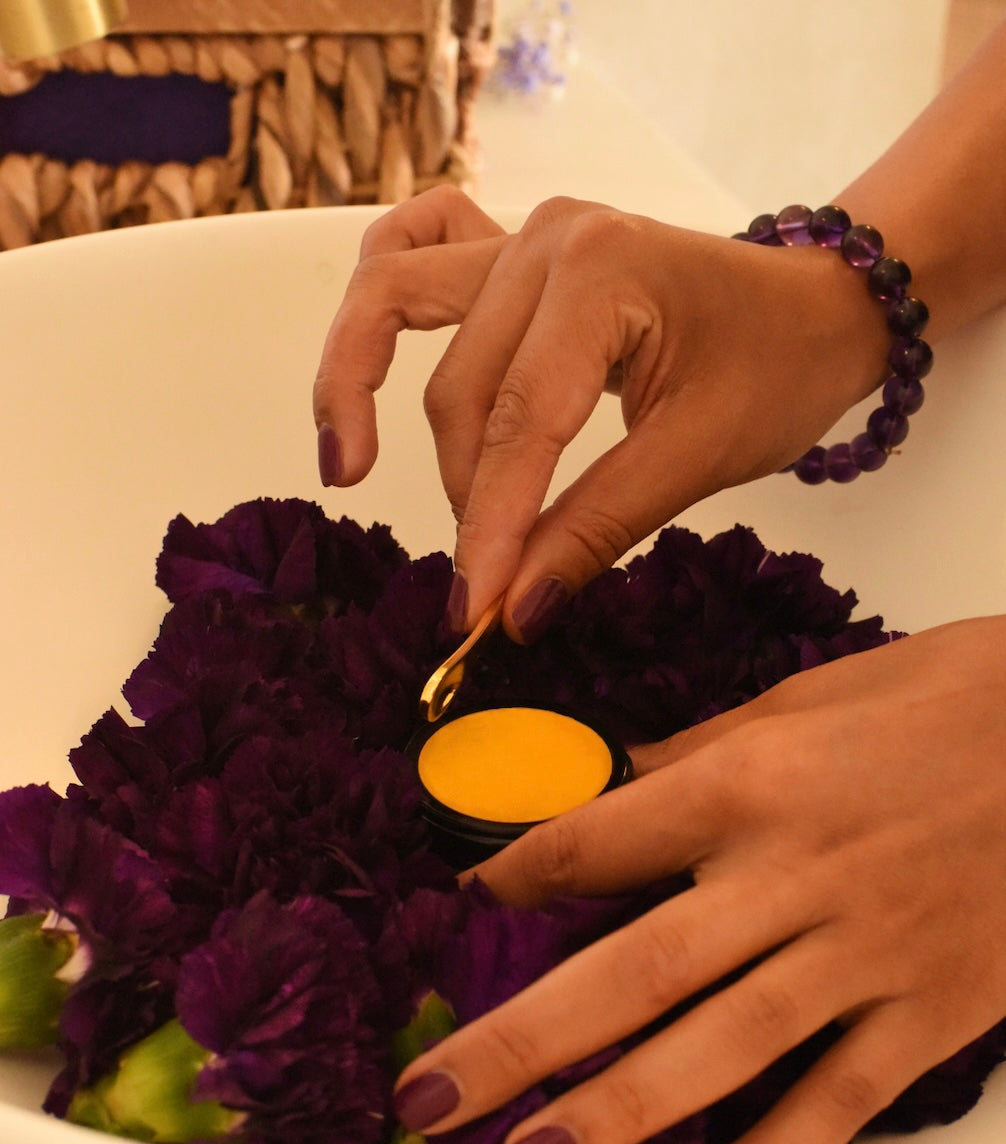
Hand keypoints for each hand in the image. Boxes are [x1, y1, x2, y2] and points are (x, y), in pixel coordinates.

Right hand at [314, 186, 886, 636]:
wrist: (818, 308)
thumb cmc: (779, 369)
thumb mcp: (698, 457)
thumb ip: (598, 528)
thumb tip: (516, 610)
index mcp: (603, 272)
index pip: (523, 421)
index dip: (493, 527)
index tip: (477, 611)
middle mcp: (548, 237)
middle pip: (460, 386)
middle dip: (469, 496)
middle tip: (485, 586)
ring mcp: (522, 232)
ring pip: (401, 310)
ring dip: (367, 390)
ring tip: (350, 469)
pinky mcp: (511, 247)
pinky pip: (411, 254)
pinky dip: (376, 310)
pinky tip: (365, 370)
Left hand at [390, 617, 1005, 1143]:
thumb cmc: (957, 699)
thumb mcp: (814, 695)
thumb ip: (709, 750)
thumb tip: (621, 780)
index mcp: (753, 782)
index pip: (599, 843)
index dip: (517, 879)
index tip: (469, 908)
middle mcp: (795, 875)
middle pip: (634, 971)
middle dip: (523, 1041)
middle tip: (434, 1094)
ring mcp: (865, 951)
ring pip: (722, 1047)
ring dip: (618, 1112)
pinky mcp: (933, 1008)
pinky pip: (841, 1096)